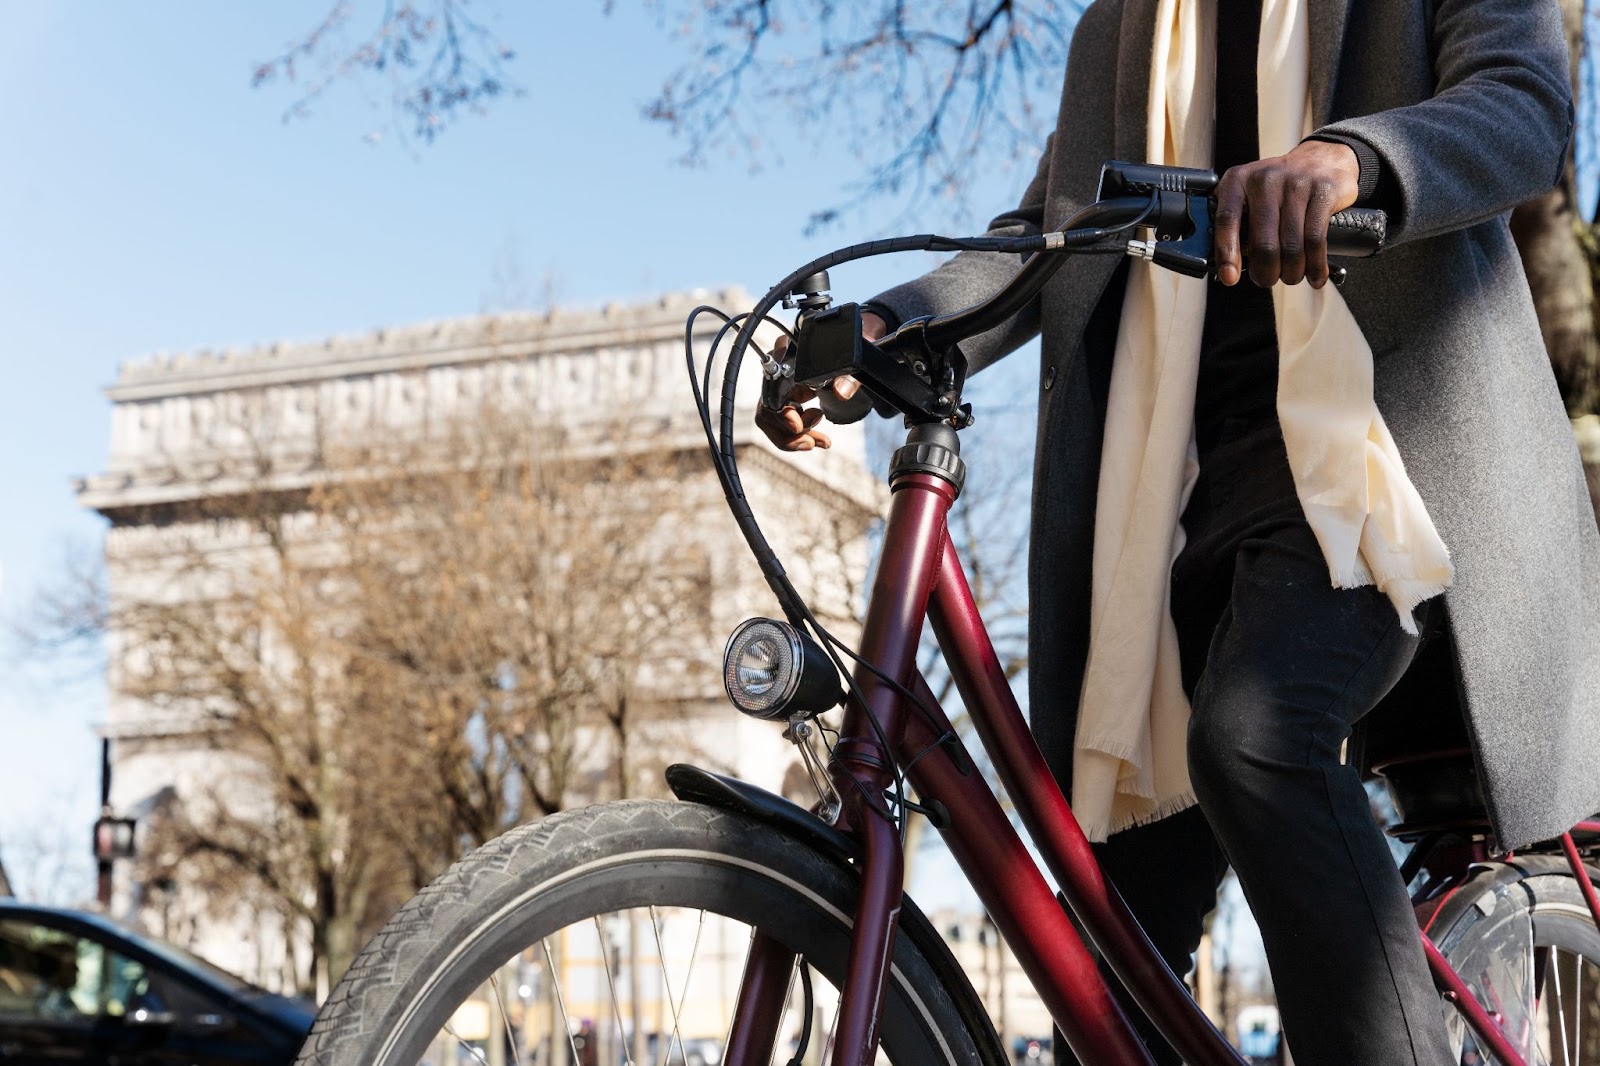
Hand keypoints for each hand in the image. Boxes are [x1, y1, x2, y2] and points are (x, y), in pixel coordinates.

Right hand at [754, 310, 888, 450]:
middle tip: (809, 440)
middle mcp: (778, 370)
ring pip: (771, 420)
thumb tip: (841, 392)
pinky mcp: (785, 402)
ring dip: (793, 438)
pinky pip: (782, 425)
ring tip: (819, 442)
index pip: (772, 374)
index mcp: (789, 351)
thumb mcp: (851, 364)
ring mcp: (780, 388)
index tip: (794, 422)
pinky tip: (818, 441)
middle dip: (788, 429)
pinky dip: (798, 438)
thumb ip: (847, 377)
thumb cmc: (847, 352)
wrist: (851, 355)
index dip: (778, 402)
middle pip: (768, 405)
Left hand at [1213, 140, 1360, 289]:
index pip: (1227, 220)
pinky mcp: (1323, 191)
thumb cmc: (1278, 188)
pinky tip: (1315, 276)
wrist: (1322, 159)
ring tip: (1290, 277)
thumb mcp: (1249, 194)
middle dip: (1266, 271)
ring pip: (1291, 245)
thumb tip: (1228, 267)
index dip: (1226, 253)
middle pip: (1263, 242)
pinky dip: (1316, 264)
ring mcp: (1296, 183)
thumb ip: (1236, 223)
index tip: (1229, 278)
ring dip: (1291, 271)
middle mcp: (1265, 179)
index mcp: (1238, 181)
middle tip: (1267, 279)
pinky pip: (1316, 238)